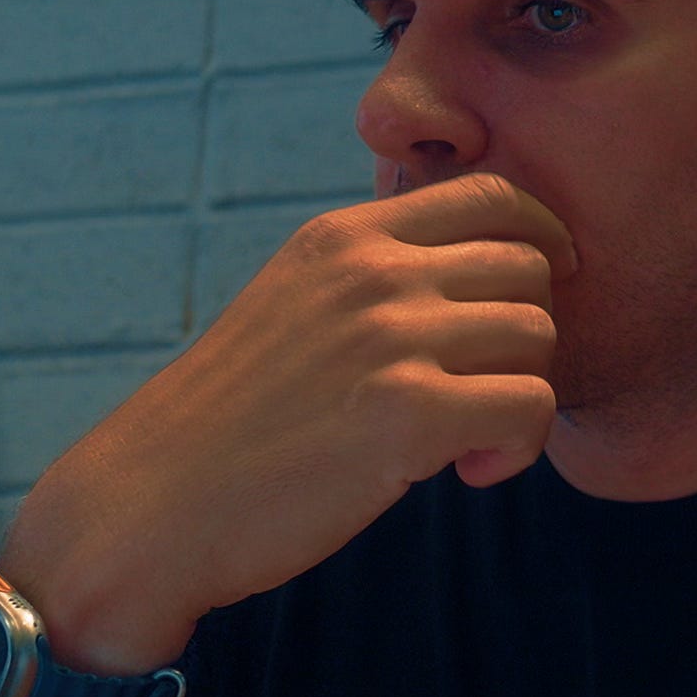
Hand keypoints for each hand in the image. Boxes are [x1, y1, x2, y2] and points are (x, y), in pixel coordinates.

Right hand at [0, 173, 573, 670]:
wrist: (151, 503)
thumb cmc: (231, 424)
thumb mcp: (293, 306)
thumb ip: (373, 277)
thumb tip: (476, 278)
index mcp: (344, 237)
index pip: (494, 192)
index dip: (542, 239)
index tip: (545, 288)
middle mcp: (373, 271)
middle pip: (529, 266)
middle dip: (529, 332)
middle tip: (484, 391)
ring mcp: (392, 337)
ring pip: (539, 334)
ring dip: (525, 393)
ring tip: (467, 441)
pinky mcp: (410, 413)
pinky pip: (531, 406)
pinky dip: (517, 447)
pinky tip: (466, 473)